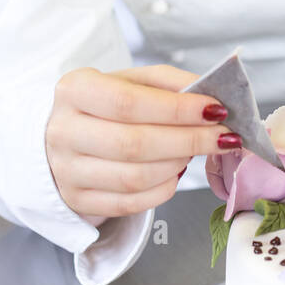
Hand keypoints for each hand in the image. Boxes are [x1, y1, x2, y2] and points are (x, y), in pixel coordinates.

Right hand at [45, 63, 236, 222]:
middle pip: (134, 144)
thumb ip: (169, 83)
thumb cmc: (103, 105)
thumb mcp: (130, 80)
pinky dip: (164, 189)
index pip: (129, 103)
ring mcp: (67, 172)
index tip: (215, 109)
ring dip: (178, 164)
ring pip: (134, 177)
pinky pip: (131, 203)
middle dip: (189, 140)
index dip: (177, 109)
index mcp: (75, 90)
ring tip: (196, 150)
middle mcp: (64, 132)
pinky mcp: (78, 201)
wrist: (61, 136)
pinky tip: (176, 171)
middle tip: (223, 135)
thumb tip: (210, 95)